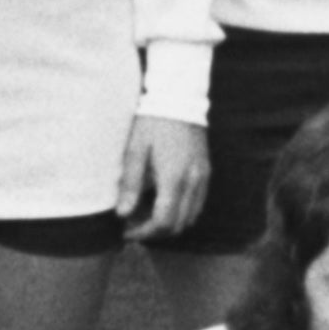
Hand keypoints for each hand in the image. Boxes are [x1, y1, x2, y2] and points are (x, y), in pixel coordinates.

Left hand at [119, 115, 211, 239]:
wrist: (179, 97)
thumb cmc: (152, 122)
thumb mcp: (135, 150)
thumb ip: (130, 184)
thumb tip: (123, 214)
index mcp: (174, 177)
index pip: (163, 221)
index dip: (144, 232)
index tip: (127, 231)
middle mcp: (193, 181)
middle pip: (178, 225)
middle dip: (155, 232)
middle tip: (134, 226)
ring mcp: (202, 177)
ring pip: (191, 217)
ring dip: (170, 223)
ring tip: (147, 216)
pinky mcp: (206, 171)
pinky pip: (198, 203)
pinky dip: (182, 212)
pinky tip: (164, 203)